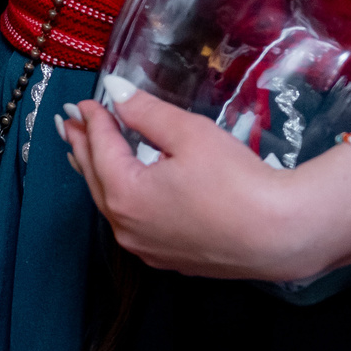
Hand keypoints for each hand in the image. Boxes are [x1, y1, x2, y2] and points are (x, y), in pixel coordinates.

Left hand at [58, 86, 350, 281]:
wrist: (281, 235)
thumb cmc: (237, 181)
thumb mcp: (189, 134)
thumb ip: (146, 112)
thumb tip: (116, 92)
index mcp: (125, 194)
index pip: (101, 147)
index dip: (94, 119)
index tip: (87, 100)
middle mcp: (127, 227)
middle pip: (96, 178)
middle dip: (82, 147)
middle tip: (70, 123)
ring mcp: (146, 248)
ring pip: (110, 204)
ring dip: (97, 175)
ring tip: (84, 154)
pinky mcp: (167, 258)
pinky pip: (130, 222)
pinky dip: (120, 198)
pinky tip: (124, 190)